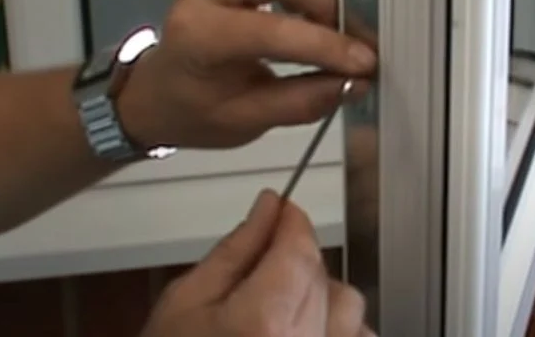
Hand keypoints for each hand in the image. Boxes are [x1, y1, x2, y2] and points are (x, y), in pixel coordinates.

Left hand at [117, 0, 376, 149]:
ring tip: (326, 17)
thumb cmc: (196, 111)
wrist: (156, 92)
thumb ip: (303, 101)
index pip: (271, 31)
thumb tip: (357, 81)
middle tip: (347, 39)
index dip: (325, 45)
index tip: (365, 63)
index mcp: (199, 37)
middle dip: (323, 2)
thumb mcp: (246, 122)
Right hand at [141, 189, 374, 336]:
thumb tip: (267, 210)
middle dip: (296, 259)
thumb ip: (235, 251)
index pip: (300, 250)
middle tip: (260, 263)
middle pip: (323, 277)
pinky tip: (301, 332)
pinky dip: (336, 328)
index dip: (293, 222)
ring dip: (321, 294)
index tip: (282, 209)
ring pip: (348, 308)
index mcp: (264, 323)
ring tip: (277, 305)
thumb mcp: (186, 302)